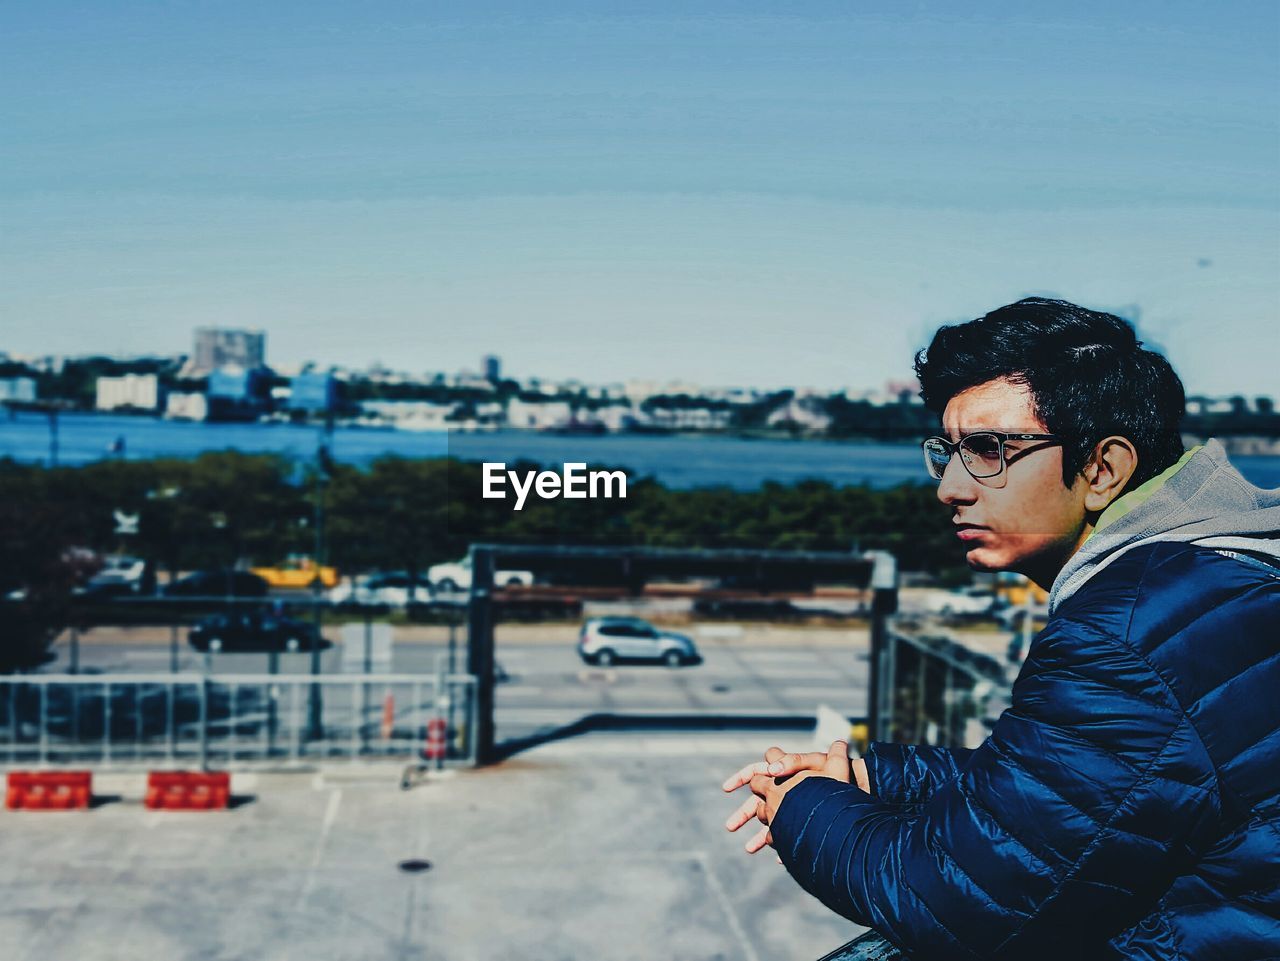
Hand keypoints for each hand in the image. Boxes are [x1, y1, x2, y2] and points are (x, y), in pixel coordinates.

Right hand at [723, 740, 862, 854]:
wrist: (862, 788)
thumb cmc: (842, 775)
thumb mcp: (819, 762)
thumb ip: (795, 761)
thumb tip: (771, 766)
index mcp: (787, 771)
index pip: (759, 771)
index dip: (743, 777)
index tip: (729, 788)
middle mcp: (788, 788)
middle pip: (759, 801)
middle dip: (744, 813)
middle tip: (730, 827)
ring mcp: (795, 806)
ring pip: (771, 822)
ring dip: (759, 836)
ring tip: (749, 849)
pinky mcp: (803, 822)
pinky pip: (788, 835)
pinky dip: (783, 844)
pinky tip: (780, 858)